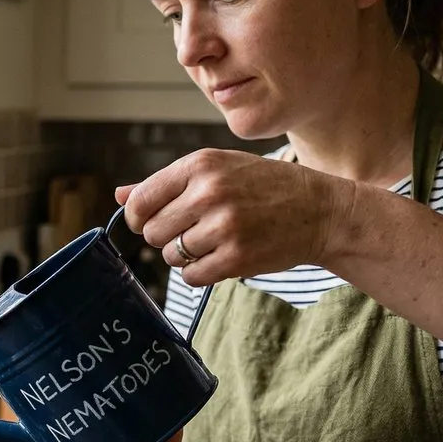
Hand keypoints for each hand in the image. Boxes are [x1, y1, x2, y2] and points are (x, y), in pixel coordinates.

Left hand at [117, 149, 352, 286]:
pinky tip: (221, 257)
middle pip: (152, 232)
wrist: (322, 210)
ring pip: (171, 255)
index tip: (151, 221)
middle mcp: (209, 193)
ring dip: (186, 255)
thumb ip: (165, 183)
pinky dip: (200, 273)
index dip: (139, 217)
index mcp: (200, 165)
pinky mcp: (236, 257)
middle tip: (194, 230)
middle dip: (167, 237)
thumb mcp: (218, 169)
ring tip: (214, 241)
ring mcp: (223, 226)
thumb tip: (120, 196)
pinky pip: (191, 276)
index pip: (140, 201)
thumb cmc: (264, 187)